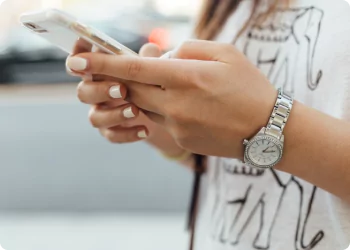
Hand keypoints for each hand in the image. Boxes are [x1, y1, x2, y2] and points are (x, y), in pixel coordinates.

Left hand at [66, 40, 277, 157]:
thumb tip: (161, 55)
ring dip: (147, 93)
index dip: (102, 63)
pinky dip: (165, 108)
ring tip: (172, 85)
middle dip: (120, 78)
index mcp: (187, 77)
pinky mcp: (181, 140)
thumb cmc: (251, 87)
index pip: (134, 68)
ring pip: (145, 105)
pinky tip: (189, 106)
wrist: (269, 130)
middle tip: (116, 69)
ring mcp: (177, 126)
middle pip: (131, 89)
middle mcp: (176, 104)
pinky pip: (161, 120)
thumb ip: (188, 49)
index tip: (77, 61)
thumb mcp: (225, 53)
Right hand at [67, 42, 162, 142]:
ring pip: (94, 117)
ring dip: (114, 114)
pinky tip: (145, 130)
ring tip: (136, 111)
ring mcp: (102, 112)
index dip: (77, 56)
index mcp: (101, 71)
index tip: (84, 55)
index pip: (81, 61)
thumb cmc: (152, 82)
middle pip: (83, 92)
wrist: (165, 112)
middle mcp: (96, 91)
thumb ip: (149, 59)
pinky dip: (127, 133)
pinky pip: (111, 135)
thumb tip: (150, 49)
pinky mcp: (112, 130)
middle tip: (122, 89)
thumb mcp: (154, 69)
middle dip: (100, 90)